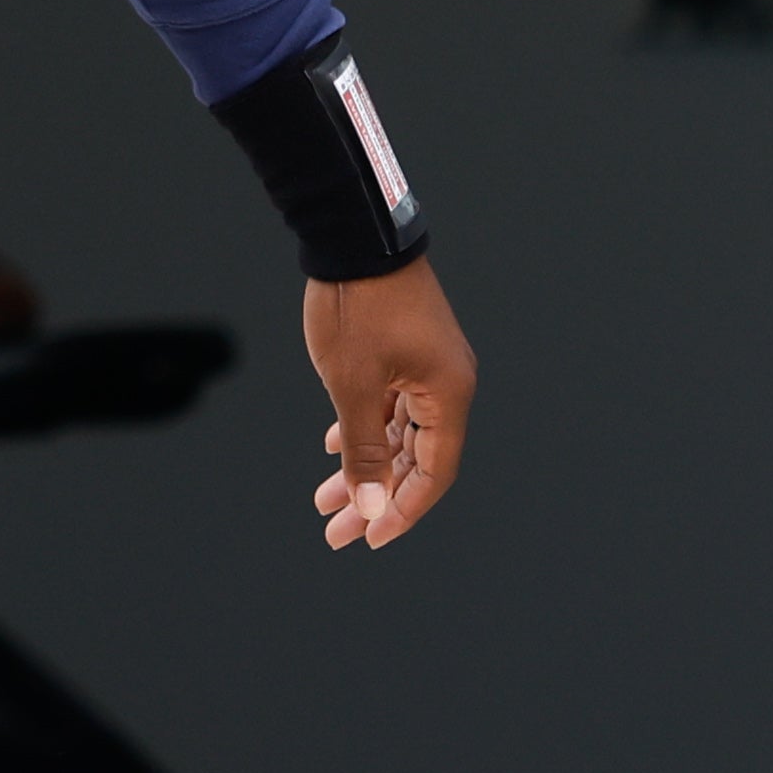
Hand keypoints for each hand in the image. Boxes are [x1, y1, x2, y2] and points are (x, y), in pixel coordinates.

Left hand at [303, 256, 472, 551]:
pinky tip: (333, 445)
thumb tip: (371, 507)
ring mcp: (425, 366)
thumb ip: (364, 449)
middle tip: (335, 532)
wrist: (352, 234)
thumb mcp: (354, 385)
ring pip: (397, 433)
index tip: (369, 539)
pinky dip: (363, 428)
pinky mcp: (406, 350)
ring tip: (324, 499)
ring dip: (363, 465)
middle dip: (373, 496)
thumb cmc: (357, 306)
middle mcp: (445, 384)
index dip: (402, 511)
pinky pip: (390, 405)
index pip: (433, 474)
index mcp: (447, 395)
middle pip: (414, 459)